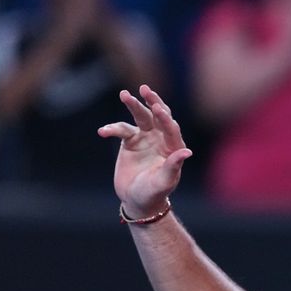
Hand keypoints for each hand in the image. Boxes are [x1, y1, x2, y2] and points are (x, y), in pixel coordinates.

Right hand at [98, 85, 191, 216]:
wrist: (138, 200)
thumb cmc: (154, 193)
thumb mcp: (163, 182)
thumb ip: (173, 166)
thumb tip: (186, 152)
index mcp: (173, 147)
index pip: (171, 128)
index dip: (165, 118)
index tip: (157, 108)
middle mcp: (161, 139)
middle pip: (158, 115)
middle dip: (153, 101)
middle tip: (145, 90)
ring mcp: (146, 138)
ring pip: (140, 117)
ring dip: (133, 105)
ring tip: (124, 94)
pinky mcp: (131, 141)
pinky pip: (122, 130)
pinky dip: (112, 129)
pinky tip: (103, 131)